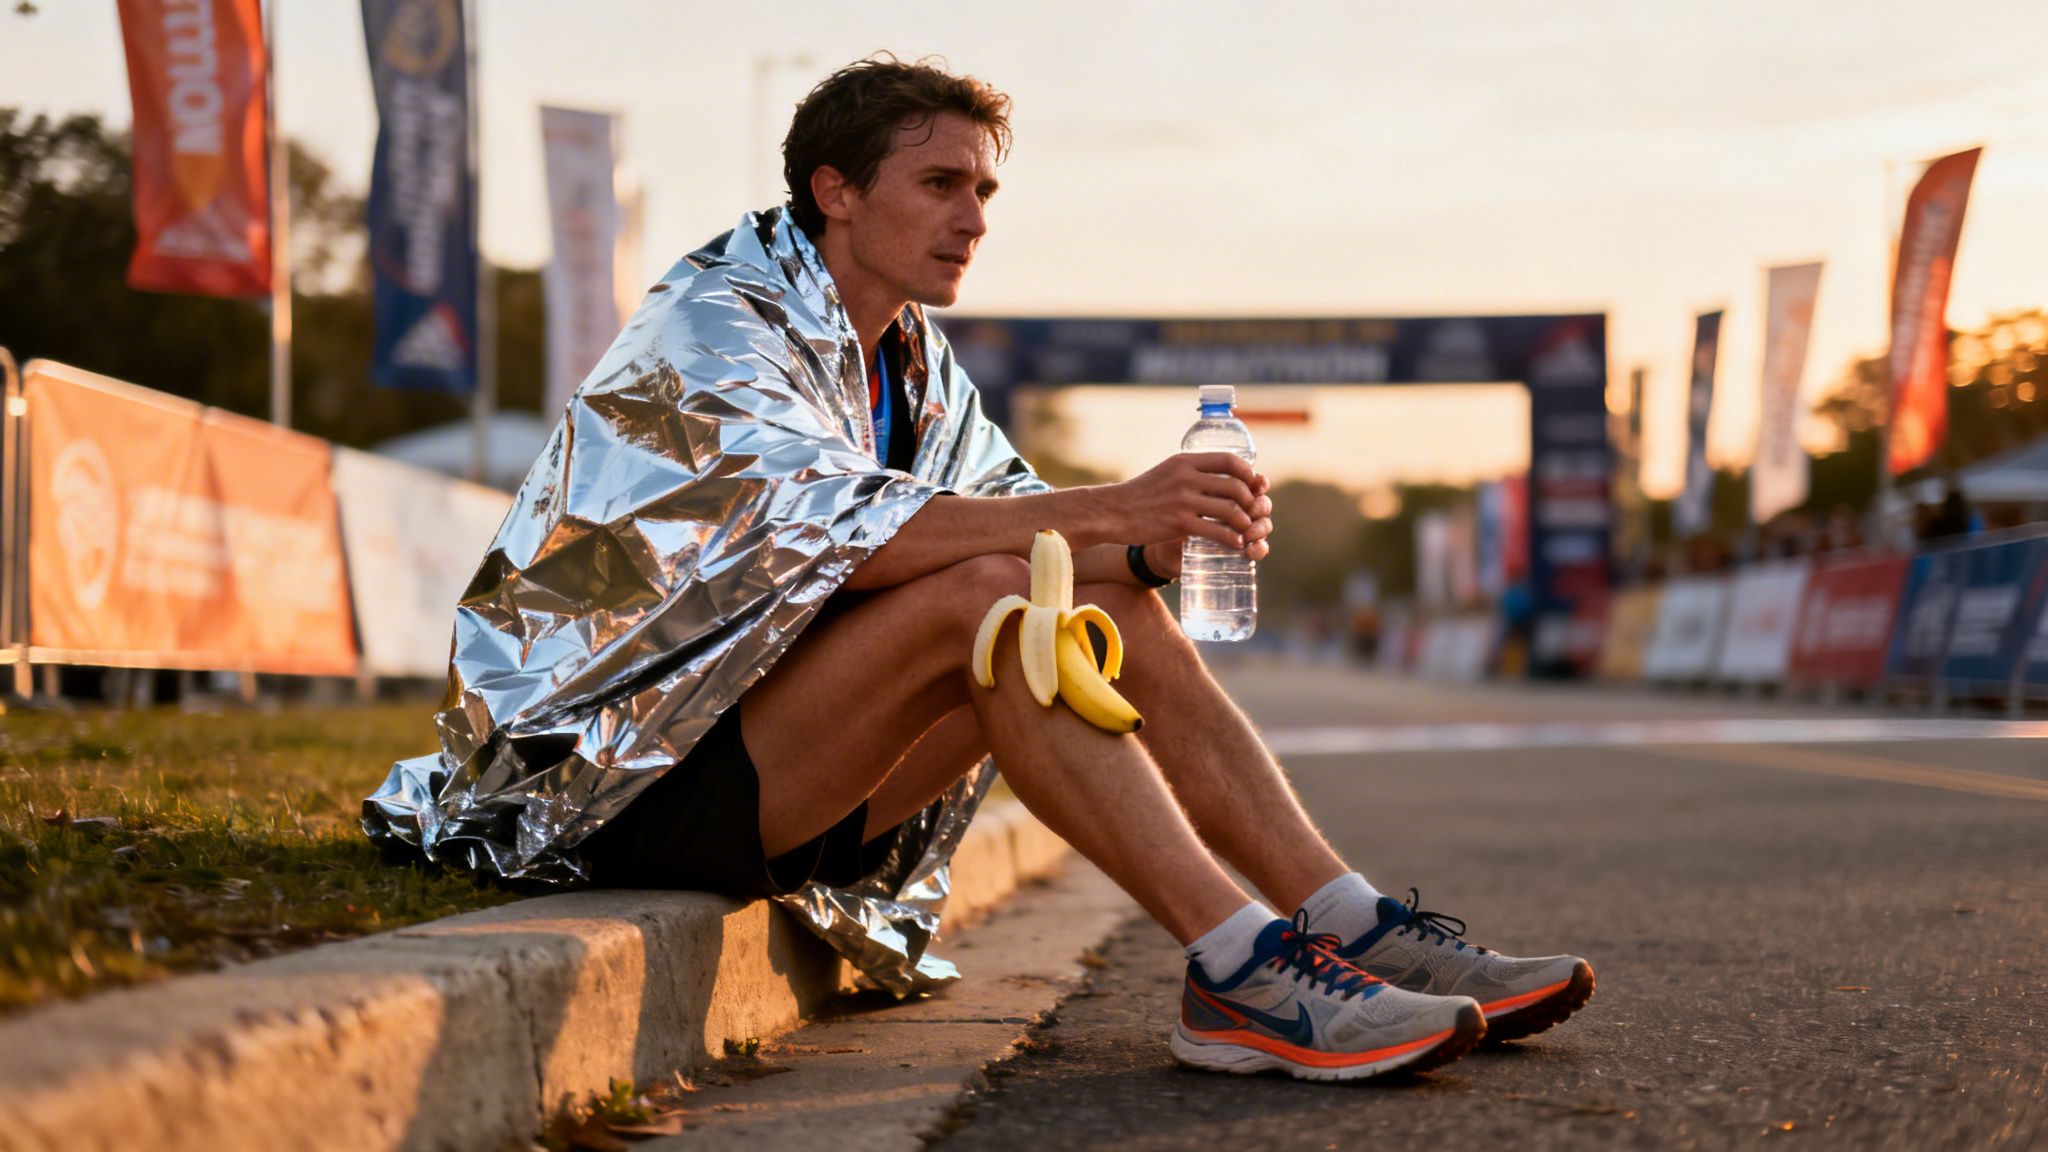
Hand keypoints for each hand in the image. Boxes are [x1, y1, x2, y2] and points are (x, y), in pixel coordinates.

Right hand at [1107, 455, 1270, 560]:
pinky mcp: (1179, 523)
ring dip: (1245, 523)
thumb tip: (1218, 478)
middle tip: (1253, 514)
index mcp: (1185, 461)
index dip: (1248, 473)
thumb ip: (1190, 472)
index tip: (1254, 485)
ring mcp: (1183, 500)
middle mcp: (1186, 477)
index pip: (1229, 460)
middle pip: (1235, 486)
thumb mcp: (1166, 472)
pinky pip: (1216, 531)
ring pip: (1230, 510)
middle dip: (1251, 502)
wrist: (1112, 511)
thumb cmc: (1141, 494)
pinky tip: (1236, 545)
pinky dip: (1232, 539)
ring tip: (1247, 531)